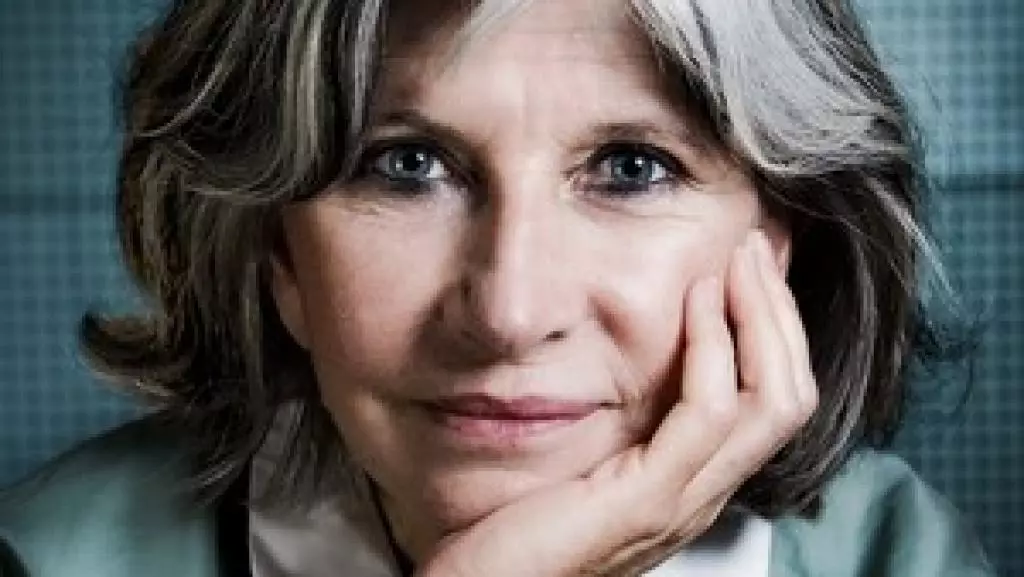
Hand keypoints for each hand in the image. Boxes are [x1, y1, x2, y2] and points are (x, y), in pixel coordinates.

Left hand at [415, 231, 818, 576]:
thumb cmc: (519, 526)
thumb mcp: (585, 459)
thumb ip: (621, 421)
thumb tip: (633, 355)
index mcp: (693, 482)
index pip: (772, 400)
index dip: (776, 329)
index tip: (754, 266)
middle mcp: (704, 495)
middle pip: (788, 396)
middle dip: (779, 312)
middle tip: (757, 247)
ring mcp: (683, 502)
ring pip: (770, 401)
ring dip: (760, 317)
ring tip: (739, 259)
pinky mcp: (647, 502)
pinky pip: (708, 415)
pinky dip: (715, 349)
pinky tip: (697, 302)